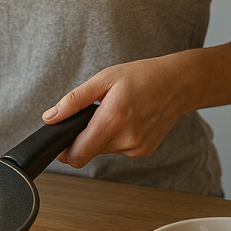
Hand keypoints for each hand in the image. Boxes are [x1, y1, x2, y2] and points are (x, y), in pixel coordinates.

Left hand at [41, 53, 197, 168]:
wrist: (179, 84)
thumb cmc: (144, 76)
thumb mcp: (104, 79)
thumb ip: (74, 100)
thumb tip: (50, 117)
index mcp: (113, 119)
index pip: (78, 155)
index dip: (64, 151)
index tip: (60, 141)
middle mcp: (126, 139)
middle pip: (89, 151)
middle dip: (85, 135)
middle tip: (95, 113)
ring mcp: (137, 148)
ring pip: (104, 150)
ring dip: (102, 136)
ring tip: (115, 112)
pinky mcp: (144, 151)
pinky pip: (119, 149)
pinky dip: (116, 136)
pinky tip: (128, 119)